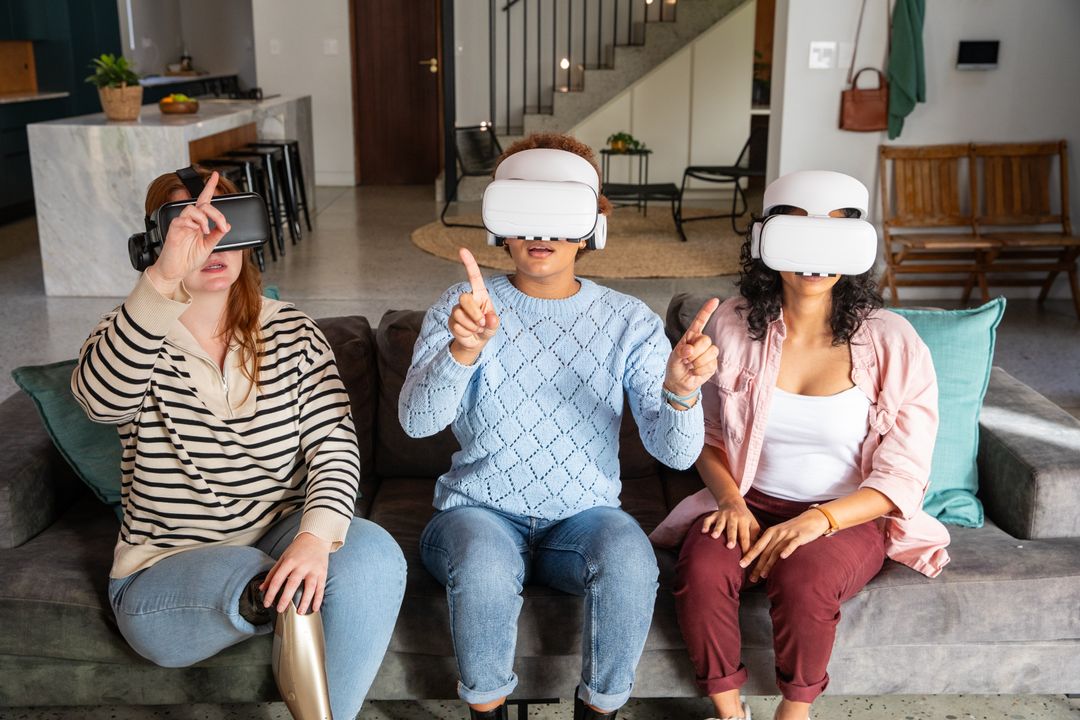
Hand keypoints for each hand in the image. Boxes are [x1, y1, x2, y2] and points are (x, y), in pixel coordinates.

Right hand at [145, 171, 230, 293]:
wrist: (176, 271)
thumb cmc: (189, 259)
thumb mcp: (209, 247)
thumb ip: (217, 235)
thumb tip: (227, 225)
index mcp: (199, 223)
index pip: (205, 201)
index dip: (209, 187)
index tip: (215, 175)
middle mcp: (190, 221)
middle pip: (203, 204)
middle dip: (216, 213)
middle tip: (222, 225)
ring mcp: (182, 224)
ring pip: (193, 209)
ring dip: (204, 218)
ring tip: (207, 231)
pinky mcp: (174, 229)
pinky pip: (183, 219)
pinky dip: (194, 223)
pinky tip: (198, 232)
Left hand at [260, 532, 331, 614]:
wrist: (316, 538)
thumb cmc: (297, 549)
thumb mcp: (283, 558)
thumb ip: (273, 573)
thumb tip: (262, 588)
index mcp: (289, 561)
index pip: (277, 579)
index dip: (271, 592)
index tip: (267, 603)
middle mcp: (301, 565)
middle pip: (292, 584)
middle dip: (285, 599)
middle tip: (280, 610)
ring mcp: (313, 569)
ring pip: (309, 587)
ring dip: (304, 601)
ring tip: (299, 613)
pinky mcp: (323, 572)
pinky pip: (321, 588)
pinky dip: (318, 599)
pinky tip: (315, 608)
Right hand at [448, 247, 499, 363]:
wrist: (476, 342)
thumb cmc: (487, 328)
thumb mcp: (494, 325)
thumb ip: (494, 322)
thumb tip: (490, 318)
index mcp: (480, 295)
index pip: (474, 277)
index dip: (469, 263)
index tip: (462, 250)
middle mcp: (467, 299)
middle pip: (464, 298)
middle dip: (474, 313)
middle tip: (482, 324)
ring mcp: (457, 309)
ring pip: (460, 315)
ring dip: (472, 326)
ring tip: (477, 329)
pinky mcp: (451, 321)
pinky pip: (458, 326)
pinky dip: (467, 333)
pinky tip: (469, 333)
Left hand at [665, 297, 719, 398]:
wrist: (679, 384)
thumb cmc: (675, 368)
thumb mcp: (673, 359)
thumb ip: (679, 352)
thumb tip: (689, 349)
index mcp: (690, 337)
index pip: (700, 321)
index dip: (707, 310)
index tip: (715, 300)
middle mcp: (701, 342)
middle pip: (706, 340)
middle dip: (695, 351)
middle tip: (687, 359)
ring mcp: (708, 353)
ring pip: (711, 352)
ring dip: (698, 362)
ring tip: (691, 366)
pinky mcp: (713, 363)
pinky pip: (711, 364)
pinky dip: (701, 370)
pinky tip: (695, 372)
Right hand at [701, 496, 761, 552]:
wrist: (733, 502)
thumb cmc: (745, 518)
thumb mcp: (753, 524)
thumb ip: (754, 537)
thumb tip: (754, 553)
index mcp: (744, 521)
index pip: (745, 536)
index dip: (745, 547)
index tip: (744, 559)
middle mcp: (734, 517)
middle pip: (733, 528)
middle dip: (731, 537)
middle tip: (730, 546)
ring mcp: (723, 516)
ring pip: (720, 523)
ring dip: (717, 529)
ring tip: (714, 536)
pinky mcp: (714, 515)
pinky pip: (709, 519)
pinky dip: (706, 524)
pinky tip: (703, 531)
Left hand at [738, 510, 831, 581]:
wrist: (812, 519)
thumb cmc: (794, 529)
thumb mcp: (780, 533)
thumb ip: (771, 543)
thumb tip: (761, 557)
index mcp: (771, 532)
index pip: (758, 546)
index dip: (749, 556)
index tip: (741, 565)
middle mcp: (777, 533)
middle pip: (765, 552)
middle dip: (757, 565)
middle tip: (751, 577)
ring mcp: (788, 535)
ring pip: (776, 551)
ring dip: (769, 564)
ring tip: (763, 575)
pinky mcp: (799, 536)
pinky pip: (792, 544)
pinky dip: (787, 550)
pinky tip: (783, 557)